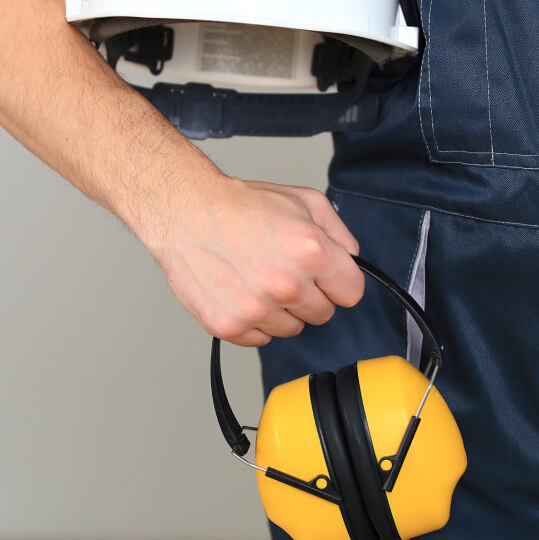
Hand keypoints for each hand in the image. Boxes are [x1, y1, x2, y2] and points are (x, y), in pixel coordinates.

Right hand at [139, 175, 364, 346]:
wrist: (186, 212)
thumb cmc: (239, 206)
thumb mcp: (303, 200)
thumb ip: (338, 231)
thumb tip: (351, 257)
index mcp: (312, 252)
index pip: (352, 293)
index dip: (339, 282)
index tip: (325, 278)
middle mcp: (286, 284)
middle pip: (323, 314)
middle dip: (310, 295)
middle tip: (285, 272)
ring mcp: (256, 308)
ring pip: (292, 329)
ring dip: (281, 310)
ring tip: (259, 279)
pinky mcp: (229, 325)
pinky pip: (259, 338)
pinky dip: (253, 321)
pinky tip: (242, 292)